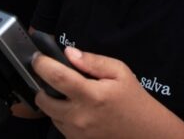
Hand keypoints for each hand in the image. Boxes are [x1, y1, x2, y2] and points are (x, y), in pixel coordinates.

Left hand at [33, 47, 183, 138]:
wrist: (145, 131)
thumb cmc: (133, 99)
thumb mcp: (120, 72)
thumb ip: (93, 61)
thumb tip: (69, 53)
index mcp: (92, 95)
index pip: (57, 77)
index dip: (42, 65)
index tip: (38, 58)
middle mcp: (80, 116)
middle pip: (43, 100)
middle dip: (42, 86)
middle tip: (53, 77)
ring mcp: (76, 132)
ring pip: (49, 114)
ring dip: (53, 101)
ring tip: (69, 94)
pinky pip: (59, 126)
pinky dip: (62, 115)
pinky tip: (76, 109)